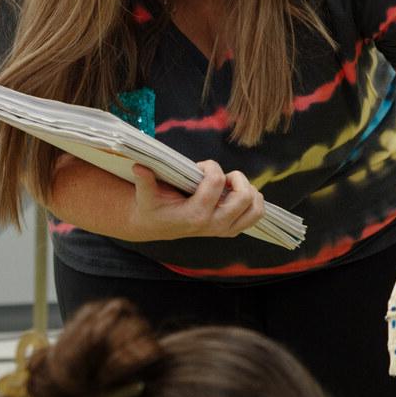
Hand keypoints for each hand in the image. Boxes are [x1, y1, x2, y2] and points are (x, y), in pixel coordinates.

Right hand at [128, 160, 263, 241]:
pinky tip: (236, 193)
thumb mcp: (145, 194)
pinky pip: (255, 215)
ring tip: (232, 184)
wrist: (156, 226)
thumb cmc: (152, 207)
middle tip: (223, 176)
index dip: (210, 166)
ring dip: (249, 190)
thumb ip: (144, 181)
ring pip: (255, 209)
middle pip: (244, 196)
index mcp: (195, 215)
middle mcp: (214, 224)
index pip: (216, 181)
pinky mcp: (231, 230)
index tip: (200, 166)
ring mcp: (225, 229)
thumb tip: (139, 166)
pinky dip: (252, 201)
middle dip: (237, 178)